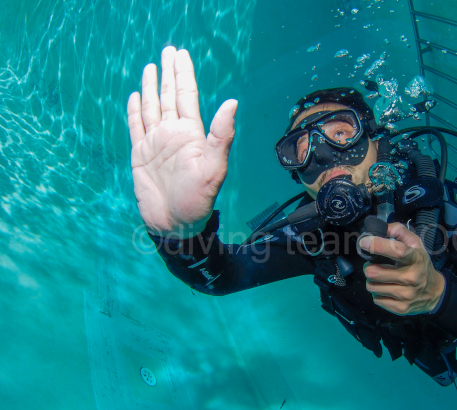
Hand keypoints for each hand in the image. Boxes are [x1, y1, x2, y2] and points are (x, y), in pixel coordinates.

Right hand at [127, 46, 236, 236]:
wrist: (174, 225)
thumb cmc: (198, 201)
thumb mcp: (213, 168)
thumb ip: (221, 135)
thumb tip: (233, 102)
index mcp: (192, 134)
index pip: (187, 96)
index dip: (184, 74)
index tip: (181, 54)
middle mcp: (174, 134)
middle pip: (170, 96)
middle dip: (169, 73)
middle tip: (168, 50)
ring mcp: (156, 144)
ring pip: (152, 108)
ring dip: (151, 87)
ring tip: (150, 67)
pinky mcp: (140, 155)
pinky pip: (136, 127)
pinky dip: (135, 111)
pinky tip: (136, 96)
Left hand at [360, 223, 444, 314]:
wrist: (434, 293)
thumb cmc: (420, 265)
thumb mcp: (416, 245)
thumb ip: (399, 231)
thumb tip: (381, 227)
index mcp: (415, 259)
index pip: (397, 251)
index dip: (378, 245)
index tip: (364, 242)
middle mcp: (412, 277)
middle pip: (374, 272)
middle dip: (369, 268)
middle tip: (374, 266)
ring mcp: (406, 295)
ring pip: (372, 286)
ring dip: (372, 281)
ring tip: (381, 278)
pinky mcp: (400, 308)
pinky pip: (376, 299)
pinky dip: (378, 293)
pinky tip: (387, 289)